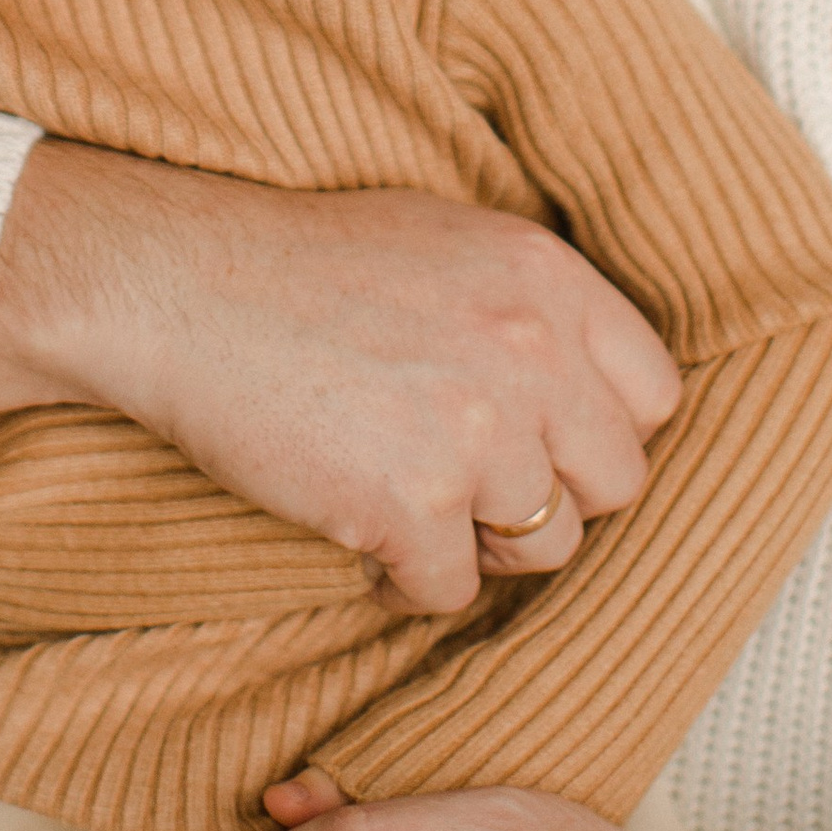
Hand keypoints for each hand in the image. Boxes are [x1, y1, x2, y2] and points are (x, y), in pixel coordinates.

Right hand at [0, 142, 680, 613]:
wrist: (177, 284)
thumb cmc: (303, 262)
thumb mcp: (449, 239)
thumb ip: (534, 309)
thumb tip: (589, 389)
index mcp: (549, 279)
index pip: (654, 395)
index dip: (599, 431)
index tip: (544, 440)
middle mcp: (531, 353)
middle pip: (614, 484)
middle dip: (549, 496)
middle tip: (472, 484)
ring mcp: (475, 432)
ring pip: (543, 548)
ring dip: (479, 542)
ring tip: (405, 502)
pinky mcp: (410, 505)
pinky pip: (448, 591)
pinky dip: (402, 579)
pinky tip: (357, 534)